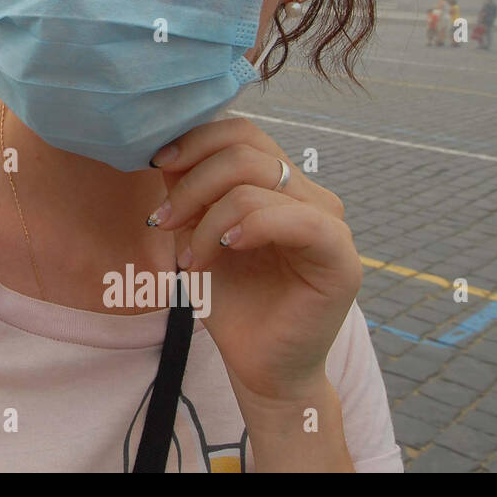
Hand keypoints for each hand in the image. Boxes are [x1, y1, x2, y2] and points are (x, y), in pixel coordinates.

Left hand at [147, 117, 361, 405]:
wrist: (257, 363)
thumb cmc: (231, 299)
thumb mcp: (198, 232)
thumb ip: (190, 189)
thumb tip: (166, 148)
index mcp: (281, 183)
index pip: (241, 133)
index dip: (195, 141)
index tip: (156, 166)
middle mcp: (310, 194)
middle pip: (245, 149)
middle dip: (191, 181)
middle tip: (164, 222)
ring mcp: (330, 222)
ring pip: (257, 180)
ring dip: (207, 216)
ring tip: (190, 259)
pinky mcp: (340, 256)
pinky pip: (295, 219)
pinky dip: (248, 226)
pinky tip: (225, 249)